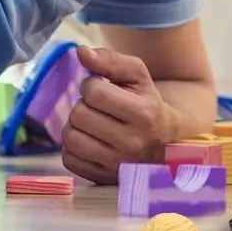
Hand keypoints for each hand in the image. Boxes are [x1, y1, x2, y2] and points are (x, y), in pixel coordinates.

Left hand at [61, 46, 173, 184]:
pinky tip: (90, 140)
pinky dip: (74, 147)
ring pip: (70, 137)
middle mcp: (133, 142)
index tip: (104, 88)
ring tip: (93, 122)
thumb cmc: (147, 103)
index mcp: (145, 113)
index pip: (94, 92)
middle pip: (79, 114)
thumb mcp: (138, 77)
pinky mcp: (102, 179)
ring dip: (76, 125)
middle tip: (99, 107)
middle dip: (84, 105)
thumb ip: (110, 60)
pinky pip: (68, 158)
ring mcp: (117, 164)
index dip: (92, 84)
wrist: (164, 142)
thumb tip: (81, 51)